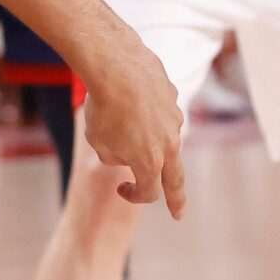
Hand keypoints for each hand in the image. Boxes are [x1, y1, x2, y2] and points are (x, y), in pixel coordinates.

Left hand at [78, 32, 186, 217]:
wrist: (117, 66)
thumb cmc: (103, 108)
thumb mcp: (100, 142)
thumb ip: (115, 157)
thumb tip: (126, 154)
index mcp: (151, 162)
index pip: (149, 192)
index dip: (133, 195)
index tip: (121, 188)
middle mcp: (169, 143)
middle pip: (176, 178)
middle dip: (177, 198)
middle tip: (179, 213)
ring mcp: (174, 119)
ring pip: (165, 138)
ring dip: (149, 139)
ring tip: (123, 122)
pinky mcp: (172, 98)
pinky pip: (159, 112)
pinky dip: (147, 113)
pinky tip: (128, 99)